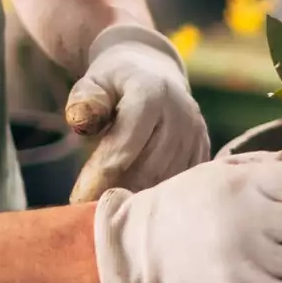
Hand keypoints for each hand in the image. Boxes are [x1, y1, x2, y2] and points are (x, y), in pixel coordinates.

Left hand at [65, 24, 210, 202]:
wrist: (155, 71)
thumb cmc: (115, 82)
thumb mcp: (93, 82)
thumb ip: (85, 100)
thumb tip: (80, 120)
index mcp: (152, 93)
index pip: (125, 145)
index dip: (100, 175)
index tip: (77, 199)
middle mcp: (181, 114)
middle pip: (148, 168)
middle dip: (117, 191)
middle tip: (91, 210)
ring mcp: (196, 133)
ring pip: (166, 179)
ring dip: (137, 197)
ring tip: (111, 209)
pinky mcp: (203, 149)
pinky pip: (180, 181)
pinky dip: (157, 194)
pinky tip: (135, 200)